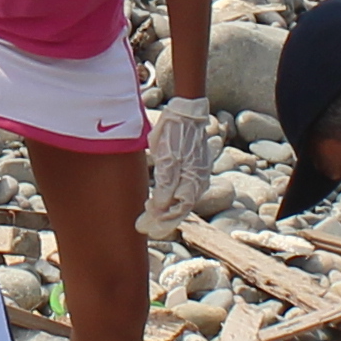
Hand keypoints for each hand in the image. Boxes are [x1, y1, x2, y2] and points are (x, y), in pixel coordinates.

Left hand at [145, 98, 212, 220]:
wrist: (185, 112)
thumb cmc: (176, 133)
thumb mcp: (168, 157)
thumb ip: (167, 183)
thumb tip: (162, 207)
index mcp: (194, 180)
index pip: (180, 209)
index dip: (163, 221)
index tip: (146, 227)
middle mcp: (198, 181)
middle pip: (180, 207)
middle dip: (161, 220)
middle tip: (142, 227)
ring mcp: (196, 175)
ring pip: (180, 200)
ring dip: (164, 210)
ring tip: (146, 215)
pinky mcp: (191, 169)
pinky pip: (181, 190)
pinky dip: (169, 198)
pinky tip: (157, 200)